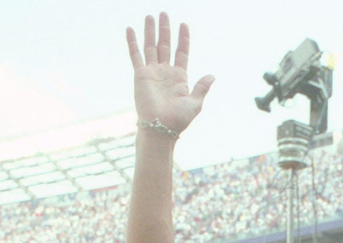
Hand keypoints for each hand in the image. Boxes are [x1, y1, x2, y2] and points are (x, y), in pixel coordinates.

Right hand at [125, 13, 214, 135]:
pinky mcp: (140, 75)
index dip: (183, 38)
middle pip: (165, 45)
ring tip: (150, 16)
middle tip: (163, 13)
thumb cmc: (178, 119)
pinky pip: (136, 55)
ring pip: (151, 46)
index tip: (183, 24)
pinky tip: (130, 29)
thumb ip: (202, 87)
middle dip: (165, 29)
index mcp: (179, 77)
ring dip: (150, 31)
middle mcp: (164, 72)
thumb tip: (211, 75)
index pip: (181, 52)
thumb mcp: (195, 102)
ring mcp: (152, 73)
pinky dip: (132, 42)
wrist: (161, 127)